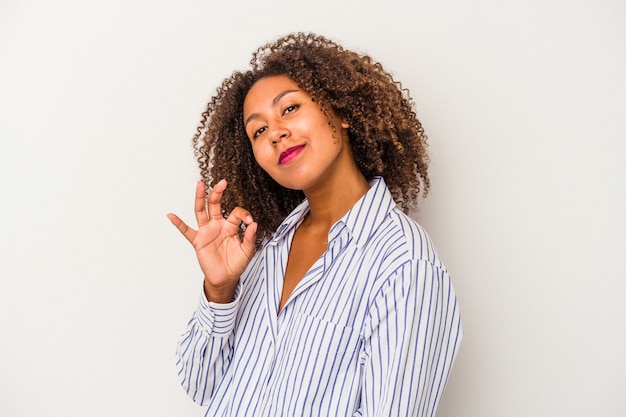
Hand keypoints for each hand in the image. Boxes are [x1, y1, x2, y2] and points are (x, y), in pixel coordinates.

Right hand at [167, 180, 256, 302]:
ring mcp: (206, 232)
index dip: (244, 214)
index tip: (250, 220)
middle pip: (215, 205)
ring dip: (200, 198)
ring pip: (201, 211)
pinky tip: (171, 215)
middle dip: (218, 193)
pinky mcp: (198, 241)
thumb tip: (254, 224)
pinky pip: (186, 231)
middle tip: (223, 182)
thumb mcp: (247, 250)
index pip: (236, 212)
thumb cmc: (236, 263)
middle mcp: (218, 225)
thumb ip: (251, 237)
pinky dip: (178, 223)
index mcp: (231, 226)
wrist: (225, 278)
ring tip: (200, 185)